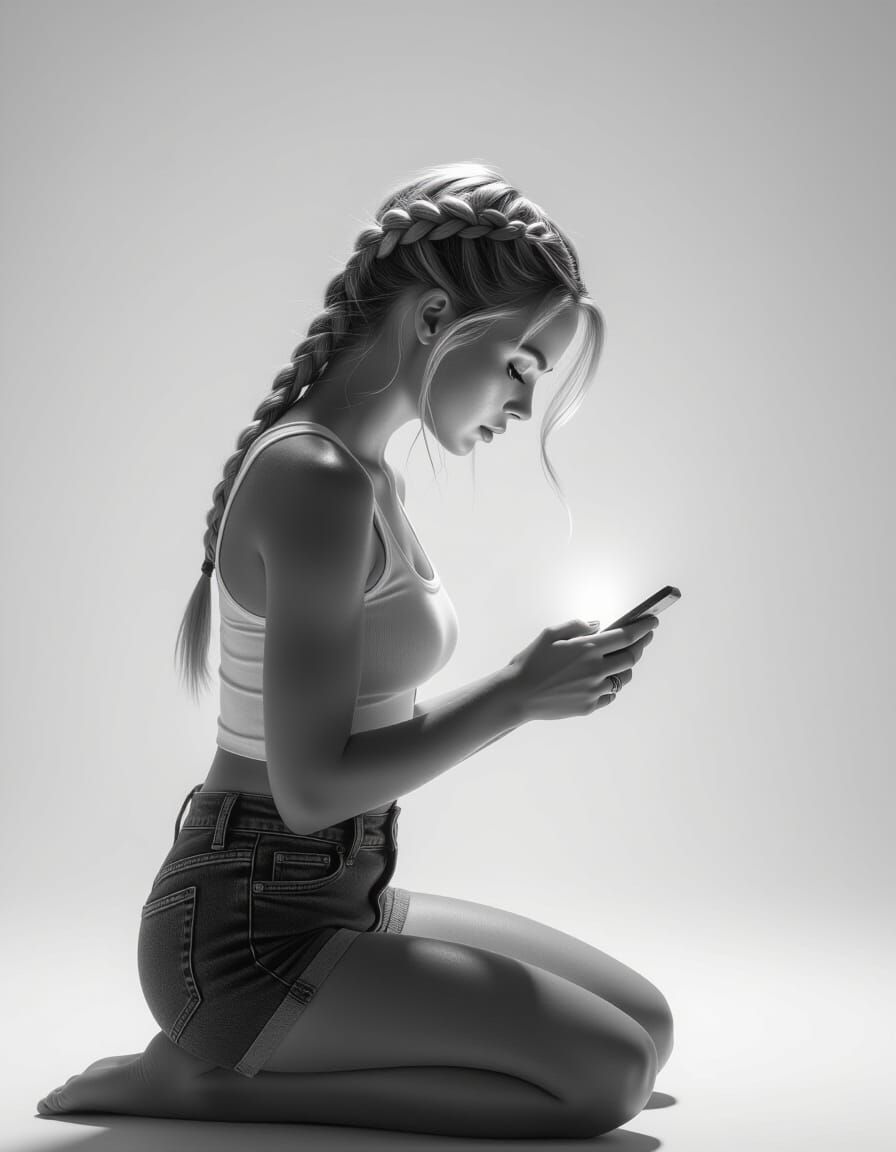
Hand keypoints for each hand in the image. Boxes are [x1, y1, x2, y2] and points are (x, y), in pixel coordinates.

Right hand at [504, 616, 657, 722]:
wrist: (517, 695)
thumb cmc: (530, 662)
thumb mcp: (550, 634)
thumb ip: (577, 626)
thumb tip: (598, 626)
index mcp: (587, 649)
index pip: (627, 635)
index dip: (643, 627)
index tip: (652, 621)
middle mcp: (596, 670)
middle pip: (631, 657)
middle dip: (642, 644)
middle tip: (645, 637)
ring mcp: (594, 690)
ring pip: (623, 678)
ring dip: (628, 666)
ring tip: (624, 658)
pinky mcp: (590, 706)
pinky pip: (610, 694)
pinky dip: (612, 684)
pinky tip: (606, 678)